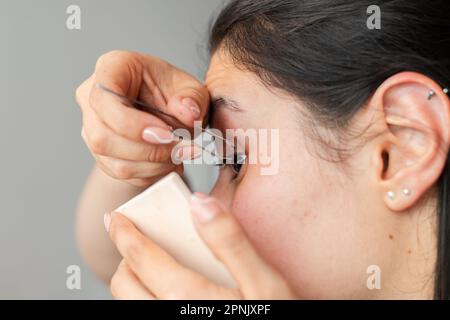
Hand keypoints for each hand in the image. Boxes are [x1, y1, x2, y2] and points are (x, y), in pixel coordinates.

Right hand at [75, 51, 208, 186]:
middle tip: (181, 149)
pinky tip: (170, 163)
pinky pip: (122, 174)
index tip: (167, 133)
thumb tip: (188, 115)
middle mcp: (92, 99)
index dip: (133, 124)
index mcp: (111, 68)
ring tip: (180, 156)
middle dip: (148, 151)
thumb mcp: (190, 86)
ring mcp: (93, 129)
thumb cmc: (171, 90)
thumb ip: (192, 98)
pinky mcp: (102, 154)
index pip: (103, 99)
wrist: (167, 109)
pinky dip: (151, 174)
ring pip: (113, 162)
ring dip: (153, 166)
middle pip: (102, 137)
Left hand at [105, 192, 295, 298]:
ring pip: (130, 303)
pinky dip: (145, 297)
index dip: (123, 233)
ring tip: (155, 266)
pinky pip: (145, 313)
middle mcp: (168, 315)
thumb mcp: (263, 281)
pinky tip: (171, 291)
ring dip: (134, 280)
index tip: (117, 219)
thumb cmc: (277, 317)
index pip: (140, 258)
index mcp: (186, 298)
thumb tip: (200, 204)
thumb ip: (230, 242)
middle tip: (142, 241)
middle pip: (124, 283)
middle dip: (127, 257)